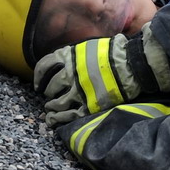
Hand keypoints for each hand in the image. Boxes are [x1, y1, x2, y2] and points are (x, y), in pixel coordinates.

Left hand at [34, 22, 169, 127]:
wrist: (131, 64)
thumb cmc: (115, 53)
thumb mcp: (90, 47)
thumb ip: (76, 56)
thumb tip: (68, 62)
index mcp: (68, 57)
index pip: (44, 67)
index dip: (39, 78)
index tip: (39, 85)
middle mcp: (69, 74)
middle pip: (50, 88)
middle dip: (48, 94)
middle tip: (50, 99)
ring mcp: (78, 92)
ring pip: (56, 104)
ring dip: (52, 109)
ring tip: (51, 113)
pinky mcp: (88, 106)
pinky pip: (68, 116)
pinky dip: (59, 120)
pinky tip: (55, 122)